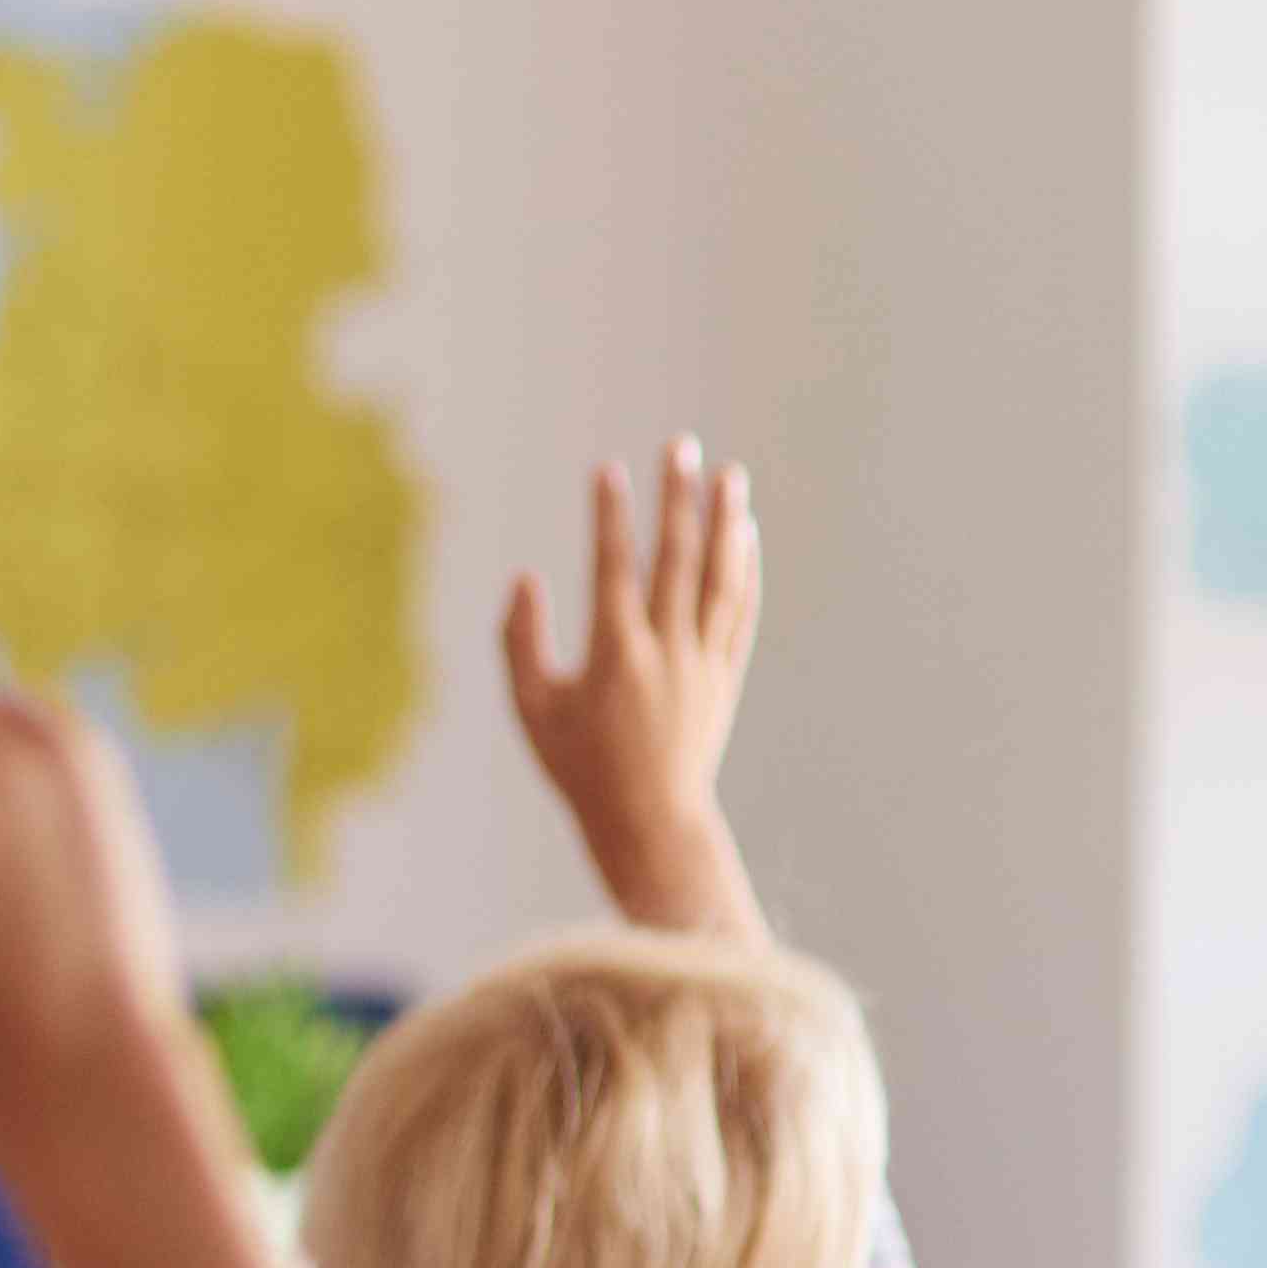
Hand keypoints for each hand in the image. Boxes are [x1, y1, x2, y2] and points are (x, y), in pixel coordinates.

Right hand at [497, 434, 767, 937]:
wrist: (648, 821)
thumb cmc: (578, 767)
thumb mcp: (531, 708)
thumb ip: (520, 641)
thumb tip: (524, 579)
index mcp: (615, 655)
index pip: (613, 568)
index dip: (610, 517)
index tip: (608, 471)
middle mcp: (666, 650)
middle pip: (678, 558)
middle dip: (678, 498)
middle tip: (680, 446)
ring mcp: (703, 661)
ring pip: (721, 578)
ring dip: (726, 522)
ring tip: (730, 475)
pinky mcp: (725, 675)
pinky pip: (740, 612)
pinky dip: (746, 570)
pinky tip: (745, 535)